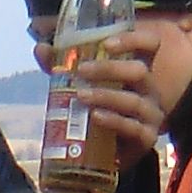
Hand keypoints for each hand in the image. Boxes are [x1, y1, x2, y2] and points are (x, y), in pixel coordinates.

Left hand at [49, 32, 164, 176]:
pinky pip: (134, 128)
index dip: (133, 39)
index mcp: (138, 68)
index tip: (106, 43)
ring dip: (107, 96)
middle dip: (109, 69)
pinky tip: (96, 116)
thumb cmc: (94, 109)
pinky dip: (114, 121)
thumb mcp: (77, 84)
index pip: (149, 44)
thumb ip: (62, 66)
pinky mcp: (146, 138)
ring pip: (134, 101)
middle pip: (139, 71)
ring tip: (81, 95)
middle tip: (81, 70)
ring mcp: (150, 114)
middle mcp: (148, 89)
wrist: (102, 153)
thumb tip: (40, 48)